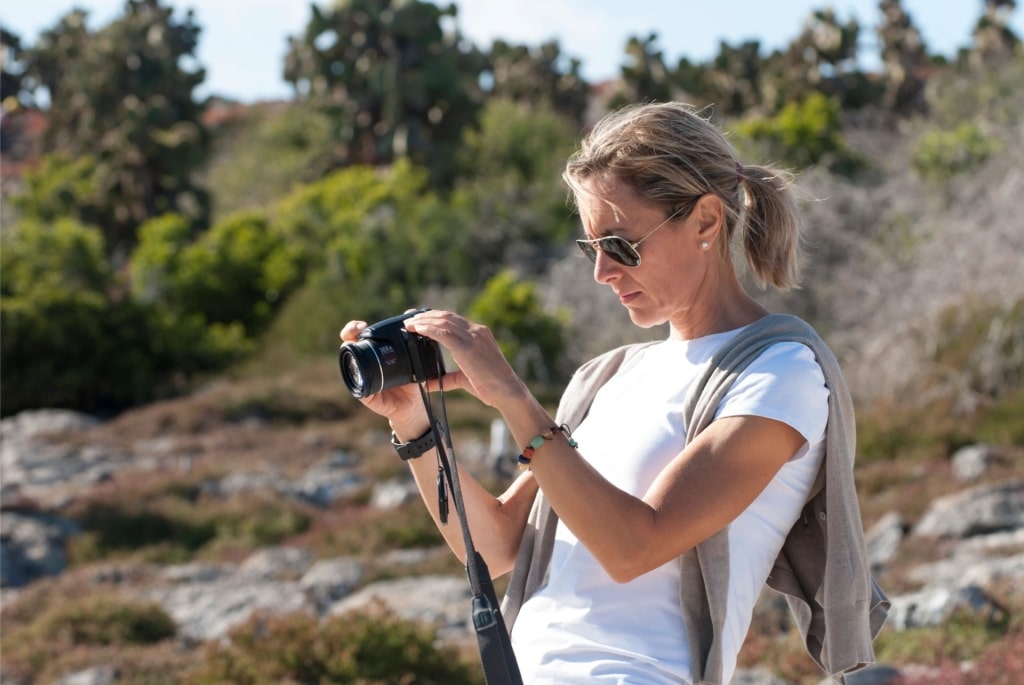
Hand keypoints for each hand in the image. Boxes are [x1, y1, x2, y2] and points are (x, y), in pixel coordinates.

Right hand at [339, 320, 428, 435]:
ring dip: (349, 352)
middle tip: (359, 328)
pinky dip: (357, 380)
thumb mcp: (414, 356)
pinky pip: (357, 386)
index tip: (361, 325)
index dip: (354, 327)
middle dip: (349, 333)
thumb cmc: (411, 380)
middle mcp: (364, 363)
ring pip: (348, 362)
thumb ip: (411, 337)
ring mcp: (362, 377)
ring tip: (354, 343)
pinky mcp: (364, 394)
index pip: (357, 335)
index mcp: (373, 353)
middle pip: (348, 344)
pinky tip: (360, 373)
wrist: (413, 404)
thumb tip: (410, 311)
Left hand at [402, 310, 527, 409]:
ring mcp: (474, 336)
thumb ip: (447, 378)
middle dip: (425, 316)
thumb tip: (428, 384)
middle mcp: (477, 331)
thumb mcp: (464, 379)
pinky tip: (417, 330)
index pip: (453, 319)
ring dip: (423, 321)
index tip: (418, 319)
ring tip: (408, 324)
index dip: (434, 317)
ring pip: (443, 321)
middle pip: (446, 316)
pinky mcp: (468, 346)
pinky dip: (429, 329)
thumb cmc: (490, 386)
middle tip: (408, 318)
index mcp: (478, 334)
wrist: (507, 391)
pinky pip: (444, 332)